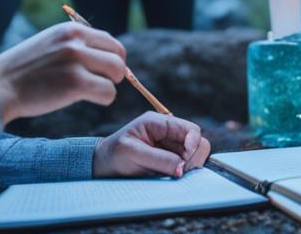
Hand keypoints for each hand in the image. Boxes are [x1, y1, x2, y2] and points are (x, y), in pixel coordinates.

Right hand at [0, 22, 126, 123]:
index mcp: (70, 29)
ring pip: (117, 73)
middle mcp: (75, 40)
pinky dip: (103, 99)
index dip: (111, 58)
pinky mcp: (76, 83)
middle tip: (101, 83)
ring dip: (109, 85)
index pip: (109, 40)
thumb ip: (76, 46)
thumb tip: (107, 57)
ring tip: (92, 92)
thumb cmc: (23, 71)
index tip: (103, 71)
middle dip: (115, 72)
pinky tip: (87, 99)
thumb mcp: (50, 44)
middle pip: (118, 55)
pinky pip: (108, 92)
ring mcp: (76, 61)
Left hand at [93, 112, 212, 178]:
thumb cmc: (114, 156)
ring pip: (195, 156)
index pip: (190, 129)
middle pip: (198, 142)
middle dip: (193, 157)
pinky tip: (170, 177)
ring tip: (171, 174)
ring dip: (189, 166)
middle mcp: (169, 134)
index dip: (193, 144)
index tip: (184, 160)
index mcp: (159, 123)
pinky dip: (184, 173)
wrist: (102, 168)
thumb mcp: (132, 154)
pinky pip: (187, 167)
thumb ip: (159, 159)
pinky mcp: (171, 162)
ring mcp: (171, 148)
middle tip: (179, 171)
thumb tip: (182, 167)